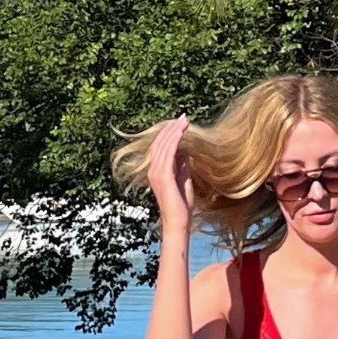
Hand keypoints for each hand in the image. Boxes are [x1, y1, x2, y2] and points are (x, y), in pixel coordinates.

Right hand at [147, 115, 193, 236]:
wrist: (179, 221)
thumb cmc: (182, 205)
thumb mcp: (183, 180)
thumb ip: (182, 166)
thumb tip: (184, 151)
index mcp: (156, 171)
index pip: (160, 147)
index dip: (169, 134)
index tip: (181, 123)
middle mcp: (153, 170)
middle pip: (160, 143)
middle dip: (171, 129)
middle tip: (183, 117)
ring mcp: (156, 173)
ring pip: (164, 146)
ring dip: (174, 132)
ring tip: (184, 121)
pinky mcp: (163, 176)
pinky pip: (168, 154)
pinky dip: (174, 141)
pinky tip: (181, 132)